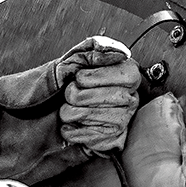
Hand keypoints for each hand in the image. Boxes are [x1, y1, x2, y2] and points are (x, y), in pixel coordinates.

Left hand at [55, 36, 141, 154]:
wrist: (55, 104)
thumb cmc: (71, 78)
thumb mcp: (81, 54)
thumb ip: (98, 47)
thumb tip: (120, 53)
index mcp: (129, 74)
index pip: (106, 76)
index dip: (86, 77)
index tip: (80, 77)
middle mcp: (131, 98)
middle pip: (92, 97)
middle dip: (73, 94)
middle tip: (72, 93)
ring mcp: (122, 120)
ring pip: (85, 116)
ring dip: (68, 112)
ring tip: (71, 108)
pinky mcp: (111, 140)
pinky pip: (84, 135)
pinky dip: (70, 130)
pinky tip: (73, 124)